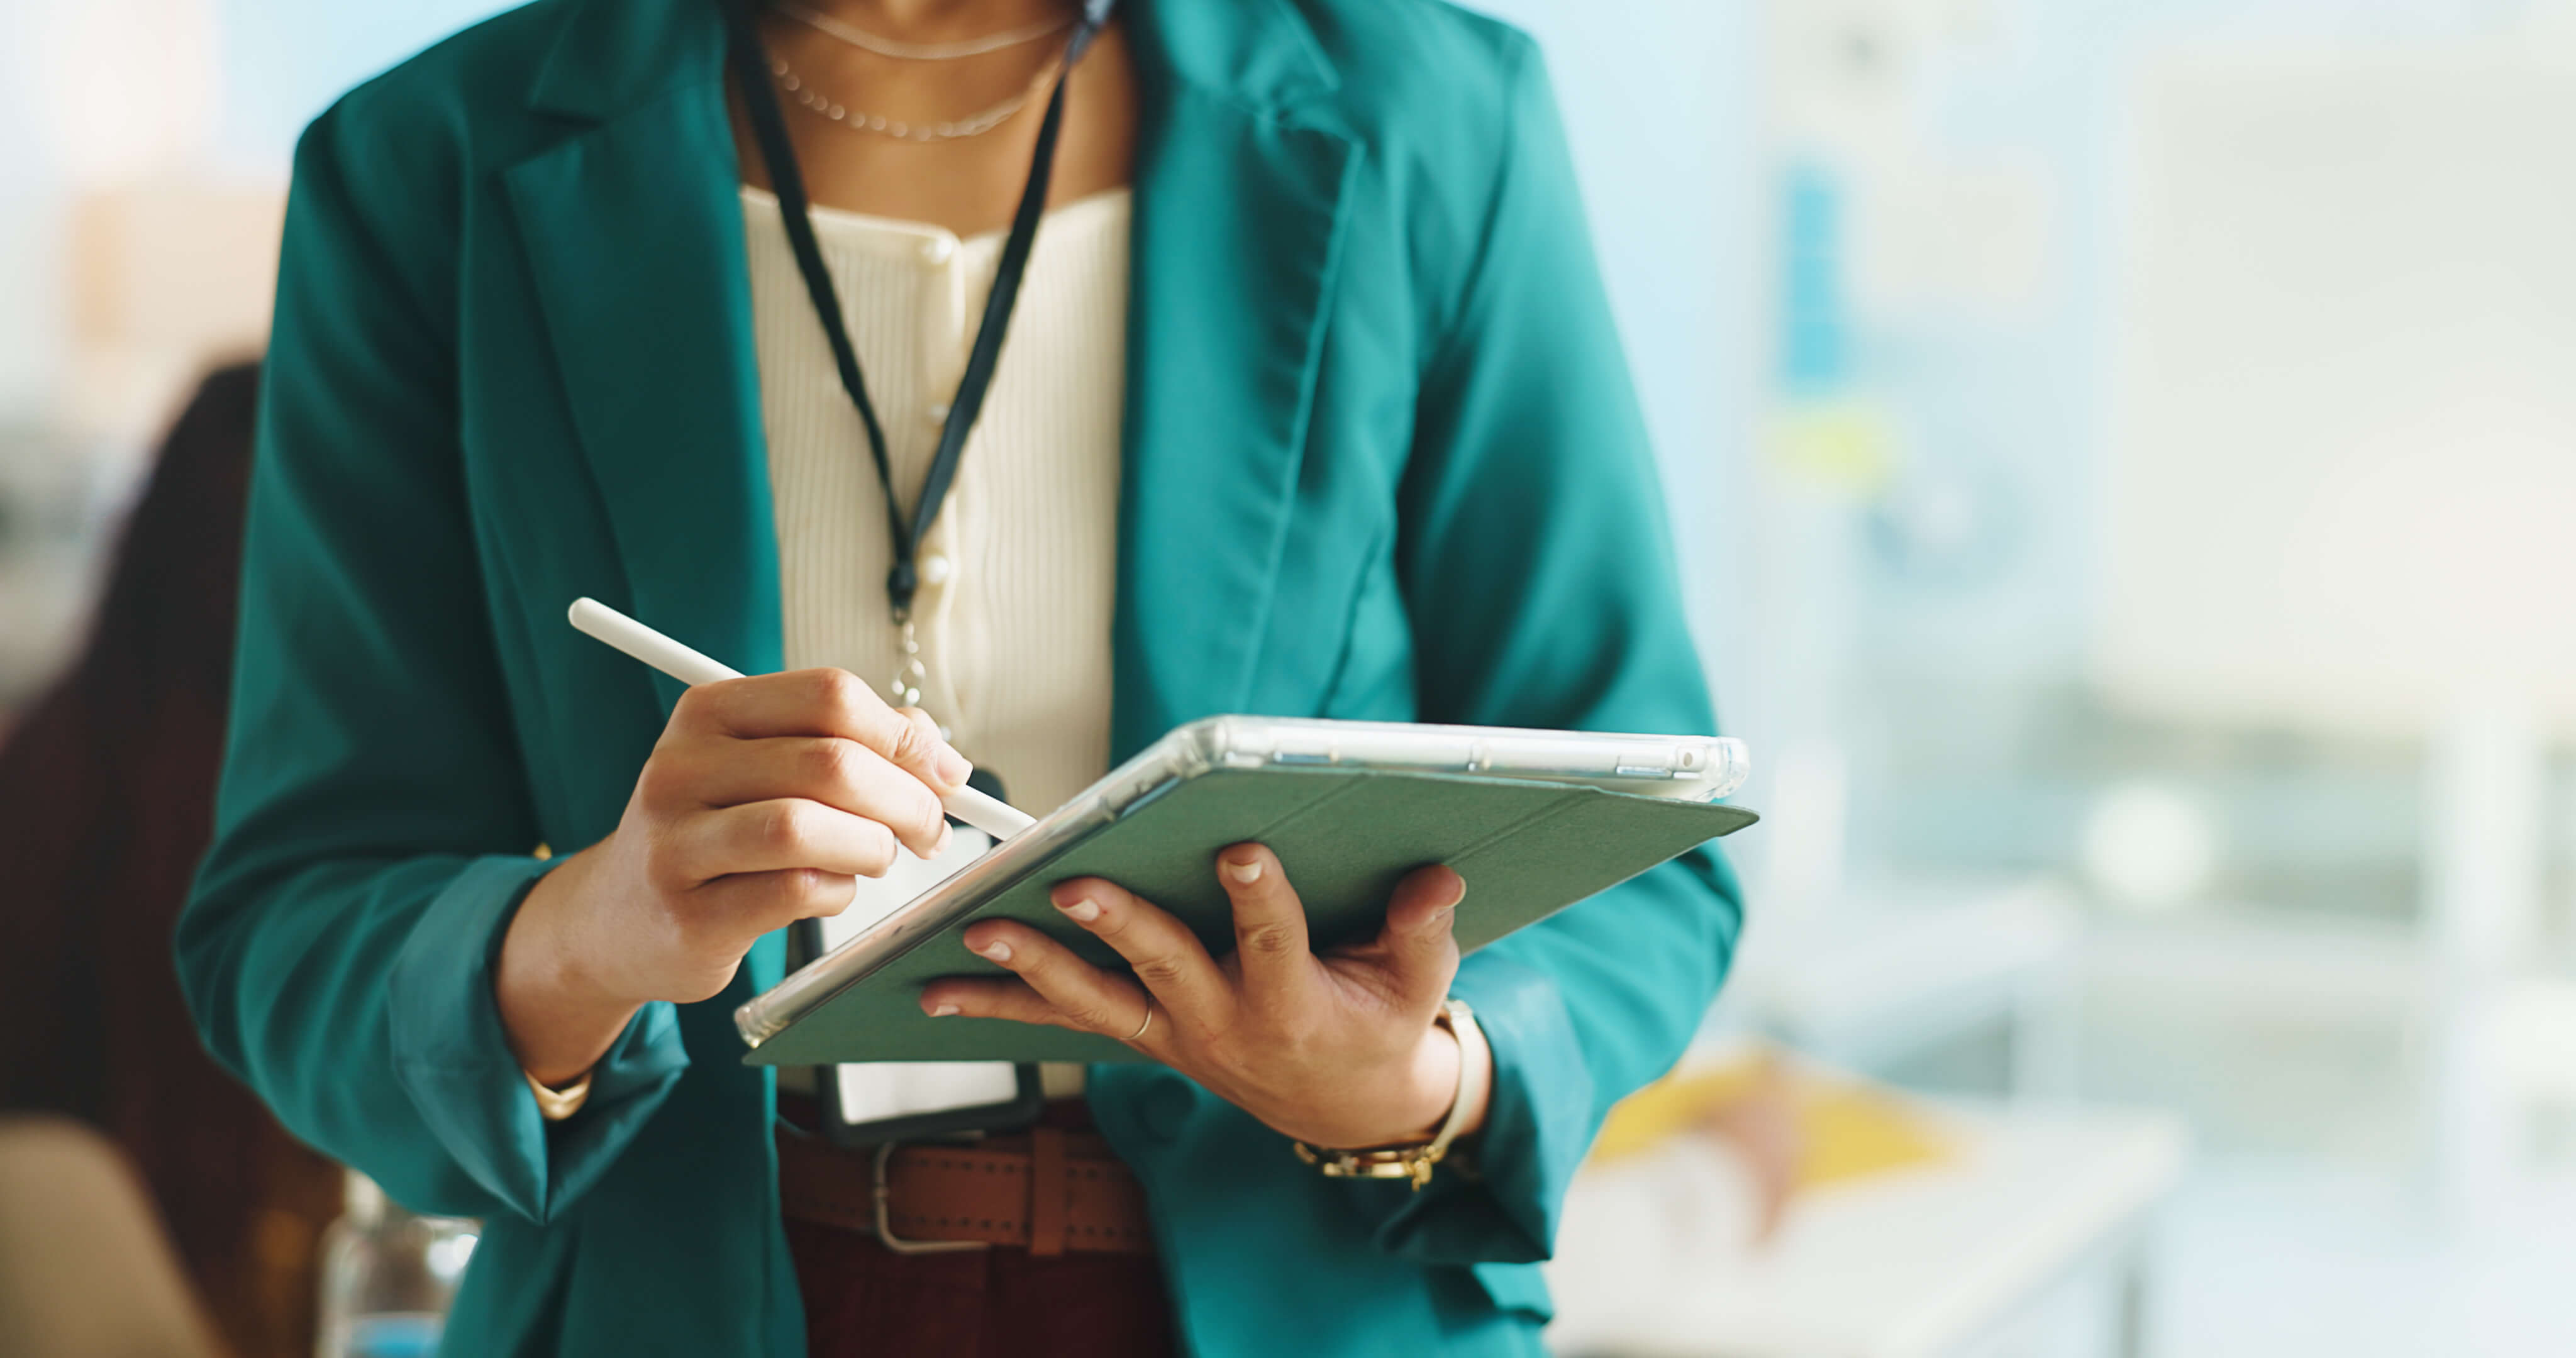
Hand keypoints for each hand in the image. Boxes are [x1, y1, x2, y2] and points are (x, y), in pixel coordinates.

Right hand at [497, 669, 971, 1084]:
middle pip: (830, 762)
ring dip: (873, 846)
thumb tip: (941, 756)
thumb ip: (850, 745)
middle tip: (931, 830)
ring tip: (881, 858)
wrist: (617, 920)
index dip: (905, 735)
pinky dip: (839, 891)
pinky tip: (833, 890)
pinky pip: (795, 892)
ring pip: (807, 827)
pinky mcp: (690, 915)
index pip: (829, 695)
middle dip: (907, 799)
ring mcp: (677, 843)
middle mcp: (682, 767)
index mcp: (708, 711)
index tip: (947, 775)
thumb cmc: (716, 832)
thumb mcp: (763, 767)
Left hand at [920, 845, 1488, 1149]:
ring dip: (1032, 966)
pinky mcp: (1141, 1033)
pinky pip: (1064, 1018)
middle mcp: (1222, 1022)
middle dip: (1118, 924)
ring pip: (1093, 999)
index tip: (1242, 849)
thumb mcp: (1421, 988)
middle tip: (1074, 885)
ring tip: (976, 932)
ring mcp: (1172, 1032)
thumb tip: (1439, 875)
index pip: (1275, 943)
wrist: (1343, 1107)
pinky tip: (937, 986)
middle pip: (1163, 966)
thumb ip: (1424, 933)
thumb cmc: (1384, 1025)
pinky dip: (1001, 1002)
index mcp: (1295, 1004)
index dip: (1260, 898)